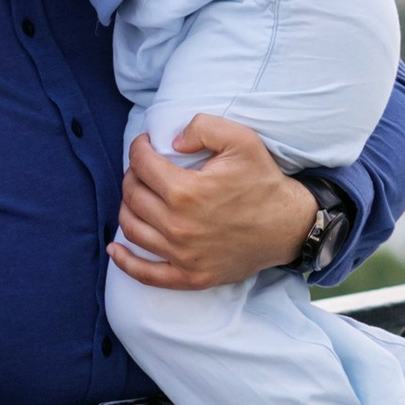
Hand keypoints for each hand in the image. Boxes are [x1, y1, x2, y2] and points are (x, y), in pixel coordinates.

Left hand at [109, 115, 322, 290]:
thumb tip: (171, 143)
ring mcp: (182, 255)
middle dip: (132, 175)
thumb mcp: (241, 141)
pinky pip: (146, 274)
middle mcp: (178, 226)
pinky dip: (125, 262)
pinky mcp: (189, 276)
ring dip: (127, 207)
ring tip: (138, 196)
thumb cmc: (263, 183)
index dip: (138, 148)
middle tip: (144, 169)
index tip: (144, 145)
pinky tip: (115, 249)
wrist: (288, 227)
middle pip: (132, 195)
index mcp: (186, 192)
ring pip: (131, 228)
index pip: (141, 165)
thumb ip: (203, 128)